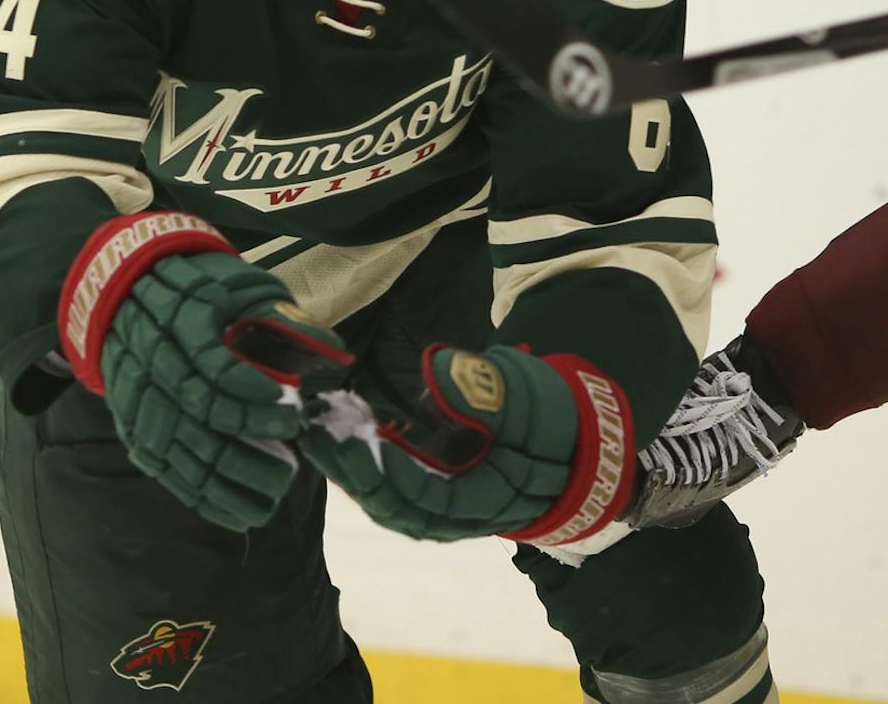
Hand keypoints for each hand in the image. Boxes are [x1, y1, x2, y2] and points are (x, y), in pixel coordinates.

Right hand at [61, 211, 352, 530]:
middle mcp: (151, 361)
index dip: (253, 396)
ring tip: (276, 490)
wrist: (127, 288)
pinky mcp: (133, 426)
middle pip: (198, 417)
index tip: (290, 410)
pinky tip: (240, 512)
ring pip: (182, 451)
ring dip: (231, 480)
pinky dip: (202, 497)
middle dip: (249, 446)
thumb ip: (283, 318)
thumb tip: (336, 353)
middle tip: (292, 461)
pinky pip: (166, 471)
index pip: (213, 368)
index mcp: (179, 319)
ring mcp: (137, 398)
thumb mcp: (240, 284)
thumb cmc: (199, 286)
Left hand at [298, 343, 633, 544]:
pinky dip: (365, 471)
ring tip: (315, 436)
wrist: (575, 444)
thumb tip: (436, 371)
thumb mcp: (530, 395)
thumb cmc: (554, 419)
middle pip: (395, 507)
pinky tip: (339, 440)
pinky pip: (393, 492)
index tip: (349, 436)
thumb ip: (487, 389)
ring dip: (350, 473)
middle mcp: (461, 515)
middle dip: (351, 472)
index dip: (383, 472)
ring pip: (388, 503)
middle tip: (312, 433)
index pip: (423, 499)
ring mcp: (447, 509)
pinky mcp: (437, 493)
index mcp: (486, 498)